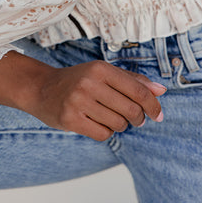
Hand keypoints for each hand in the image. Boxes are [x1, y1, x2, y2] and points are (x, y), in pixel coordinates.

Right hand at [0, 51, 165, 140]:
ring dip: (120, 125)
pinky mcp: (70, 119)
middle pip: (131, 110)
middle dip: (138, 119)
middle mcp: (89, 83)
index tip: (158, 115)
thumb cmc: (77, 80)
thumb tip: (161, 91)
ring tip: (110, 118)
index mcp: (101, 69)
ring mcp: (78, 102)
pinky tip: (97, 124)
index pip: (138, 91)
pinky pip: (102, 134)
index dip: (153, 106)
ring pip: (118, 124)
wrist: (40, 88)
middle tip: (135, 120)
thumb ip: (132, 80)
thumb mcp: (103, 73)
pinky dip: (105, 132)